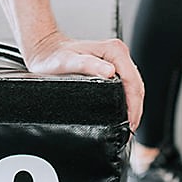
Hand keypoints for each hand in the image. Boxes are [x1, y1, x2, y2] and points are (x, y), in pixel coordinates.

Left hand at [22, 33, 143, 130]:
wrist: (46, 50)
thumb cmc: (54, 56)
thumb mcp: (68, 62)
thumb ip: (88, 65)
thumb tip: (110, 72)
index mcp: (114, 51)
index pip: (133, 83)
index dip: (134, 107)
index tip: (129, 124)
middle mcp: (118, 53)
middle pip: (136, 86)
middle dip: (135, 110)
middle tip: (128, 131)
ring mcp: (116, 60)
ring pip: (133, 87)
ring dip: (133, 107)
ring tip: (126, 126)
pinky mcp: (112, 66)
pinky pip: (126, 85)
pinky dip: (127, 100)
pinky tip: (122, 112)